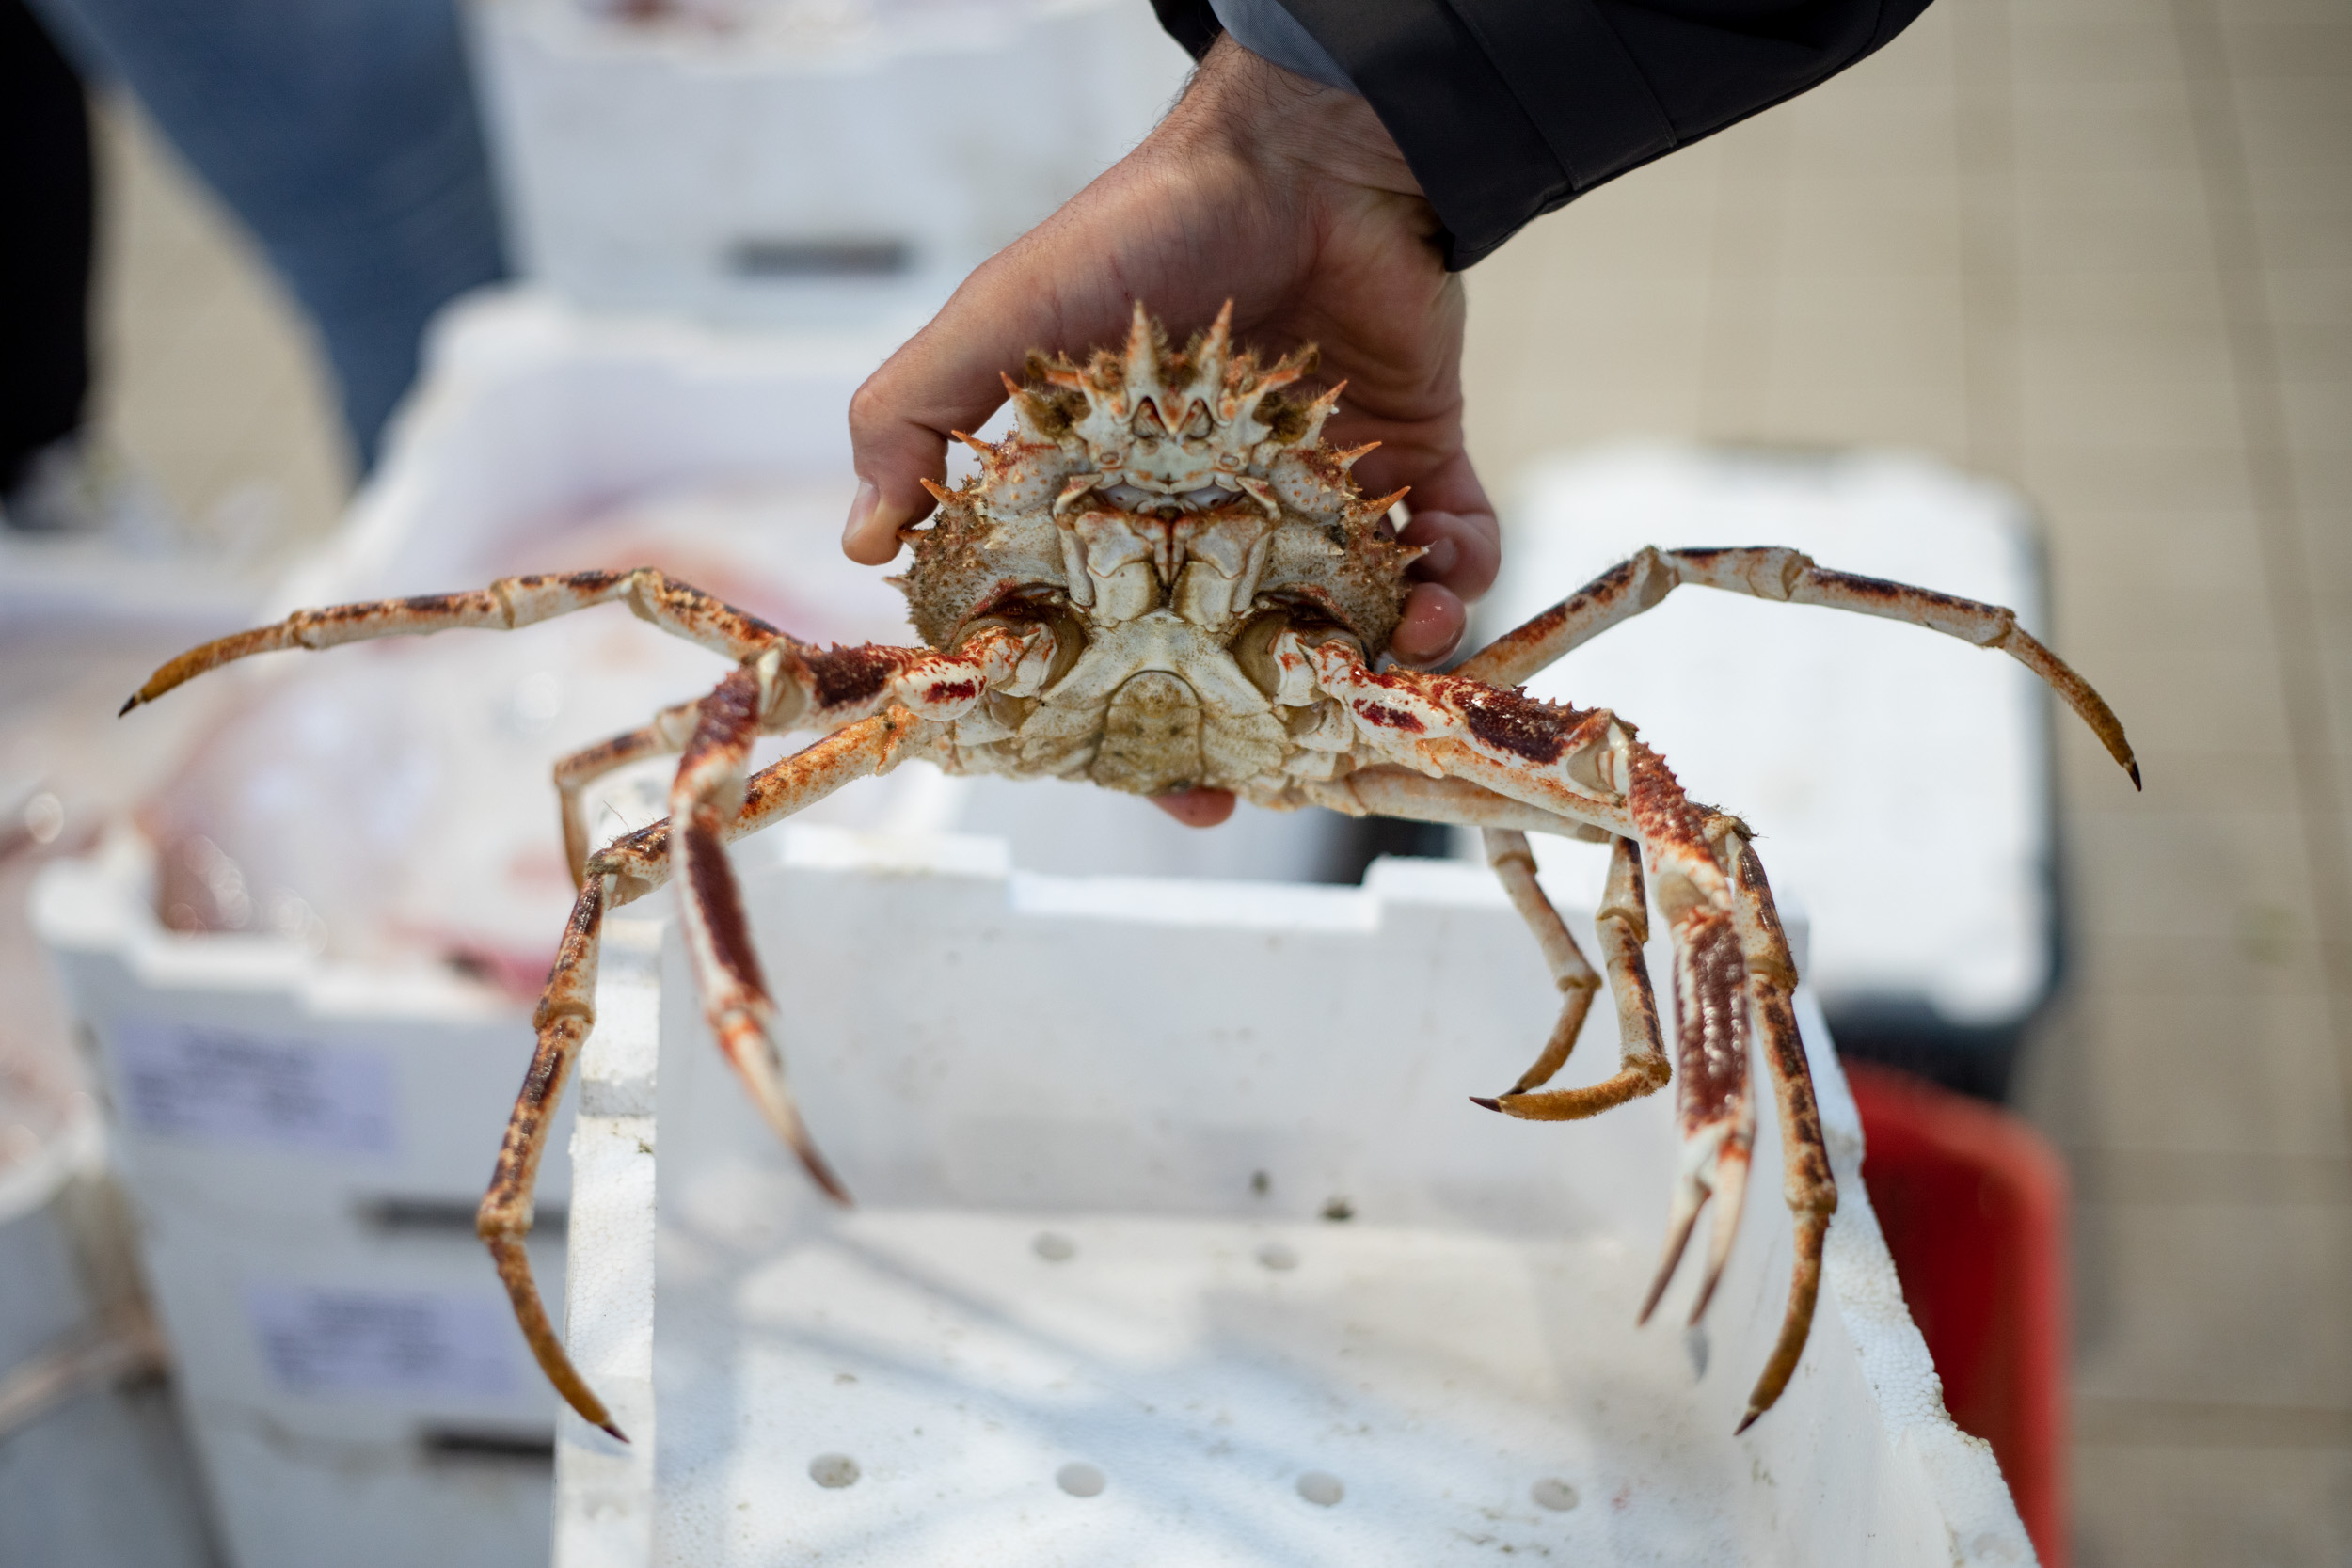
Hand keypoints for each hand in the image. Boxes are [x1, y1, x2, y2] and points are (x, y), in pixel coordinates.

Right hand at [845, 35, 1499, 826]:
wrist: (1294, 150)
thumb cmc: (1133, 234)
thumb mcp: (999, 321)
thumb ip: (913, 417)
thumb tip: (858, 545)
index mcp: (1119, 506)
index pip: (1108, 639)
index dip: (1113, 714)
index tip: (1127, 771)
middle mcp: (1217, 518)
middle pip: (1234, 660)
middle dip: (1248, 731)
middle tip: (1263, 779)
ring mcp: (1319, 494)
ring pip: (1348, 624)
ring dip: (1366, 668)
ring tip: (1369, 680)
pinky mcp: (1410, 459)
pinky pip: (1448, 549)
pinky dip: (1453, 584)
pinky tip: (1431, 595)